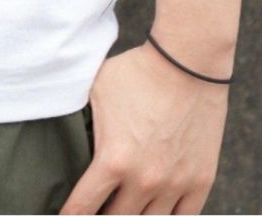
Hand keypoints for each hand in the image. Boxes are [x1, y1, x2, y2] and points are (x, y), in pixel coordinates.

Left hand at [59, 40, 229, 214]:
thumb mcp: (97, 91)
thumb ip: (80, 121)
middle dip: (103, 215)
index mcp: (113, 161)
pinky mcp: (200, 181)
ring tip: (125, 204)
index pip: (81, 209)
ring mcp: (174, 184)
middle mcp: (144, 180)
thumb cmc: (137, 72)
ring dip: (134, 214)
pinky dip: (167, 215)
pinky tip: (155, 207)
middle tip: (99, 206)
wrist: (188, 61)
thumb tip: (61, 136)